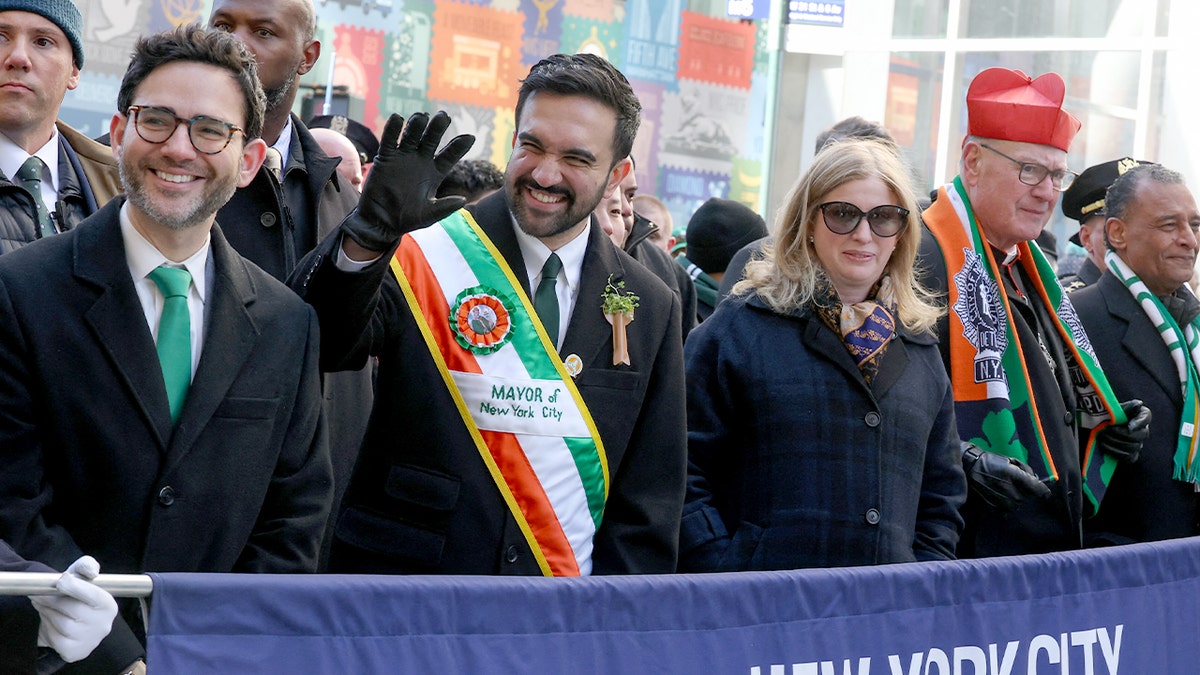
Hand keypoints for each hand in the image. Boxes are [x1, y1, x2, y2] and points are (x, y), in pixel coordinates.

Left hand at [30, 556, 116, 662]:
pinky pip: (54, 638)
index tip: (60, 581)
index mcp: (108, 604)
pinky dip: (47, 628)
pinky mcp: (75, 651)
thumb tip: (92, 571)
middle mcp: (104, 624)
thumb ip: (87, 566)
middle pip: (71, 608)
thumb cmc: (77, 596)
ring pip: (61, 623)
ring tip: (44, 606)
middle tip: (40, 594)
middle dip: (52, 599)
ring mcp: (90, 640)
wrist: (71, 622)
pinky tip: (50, 622)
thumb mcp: (82, 577)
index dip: (73, 586)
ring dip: (47, 612)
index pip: (93, 593)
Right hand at [341, 111, 474, 251]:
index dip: (459, 146)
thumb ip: (445, 207)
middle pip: (432, 139)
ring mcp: (403, 157)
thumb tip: (463, 201)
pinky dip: (393, 129)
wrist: (381, 222)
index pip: (450, 155)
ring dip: (417, 125)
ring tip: (421, 117)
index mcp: (435, 173)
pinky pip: (390, 140)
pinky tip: (397, 118)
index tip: (470, 137)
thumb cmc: (408, 219)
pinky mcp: (386, 157)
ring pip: (412, 135)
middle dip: (438, 128)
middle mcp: (421, 161)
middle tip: (444, 117)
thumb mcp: (429, 215)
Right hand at [961, 442, 1051, 511]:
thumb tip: (1034, 479)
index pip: (1038, 489)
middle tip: (1010, 483)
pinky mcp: (994, 509)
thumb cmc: (990, 461)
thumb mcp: (1010, 460)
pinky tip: (997, 498)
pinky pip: (1006, 512)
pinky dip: (1004, 506)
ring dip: (1012, 499)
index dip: (1044, 492)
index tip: (1045, 494)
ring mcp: (1003, 502)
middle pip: (1026, 497)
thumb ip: (1025, 470)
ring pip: (1016, 505)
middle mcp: (1012, 492)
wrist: (968, 468)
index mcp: (1016, 476)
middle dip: (1021, 491)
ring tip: (1002, 490)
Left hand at [1097, 399, 1150, 463]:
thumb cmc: (1106, 414)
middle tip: (1107, 429)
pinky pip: (1128, 457)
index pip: (1145, 417)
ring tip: (1102, 436)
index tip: (1128, 427)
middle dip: (1121, 433)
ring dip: (1115, 441)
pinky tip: (1104, 445)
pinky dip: (1115, 452)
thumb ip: (1127, 406)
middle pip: (1140, 435)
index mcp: (1141, 415)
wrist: (1095, 426)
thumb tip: (1139, 404)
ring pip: (1133, 447)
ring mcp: (1138, 444)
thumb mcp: (1115, 407)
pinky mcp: (1131, 456)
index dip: (1139, 423)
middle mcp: (1143, 431)